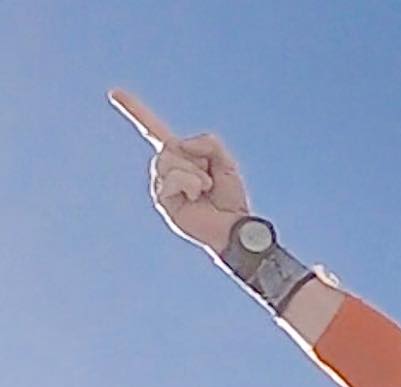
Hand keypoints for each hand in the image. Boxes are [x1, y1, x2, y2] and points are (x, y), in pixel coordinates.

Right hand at [110, 90, 249, 251]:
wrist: (233, 227)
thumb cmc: (231, 199)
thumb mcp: (226, 162)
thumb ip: (208, 143)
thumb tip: (180, 144)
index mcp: (179, 157)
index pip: (153, 129)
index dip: (135, 110)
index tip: (113, 91)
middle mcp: (165, 169)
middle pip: (170, 145)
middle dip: (196, 159)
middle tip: (209, 180)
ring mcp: (161, 184)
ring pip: (170, 159)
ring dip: (196, 173)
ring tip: (205, 190)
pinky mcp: (161, 199)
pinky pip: (174, 177)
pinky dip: (191, 184)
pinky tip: (196, 199)